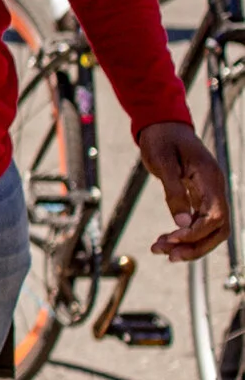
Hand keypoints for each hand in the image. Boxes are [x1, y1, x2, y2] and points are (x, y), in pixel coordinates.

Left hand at [137, 120, 228, 260]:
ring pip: (211, 230)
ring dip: (190, 244)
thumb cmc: (161, 139)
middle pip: (218, 229)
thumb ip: (174, 192)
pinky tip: (166, 241)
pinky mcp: (200, 197)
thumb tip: (183, 223)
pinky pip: (200, 222)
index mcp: (210, 178)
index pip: (215, 216)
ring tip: (161, 251)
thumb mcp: (162, 161)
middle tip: (167, 254)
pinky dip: (185, 234)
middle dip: (195, 245)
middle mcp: (215, 189)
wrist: (162, 125)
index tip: (172, 238)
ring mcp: (209, 194)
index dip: (196, 232)